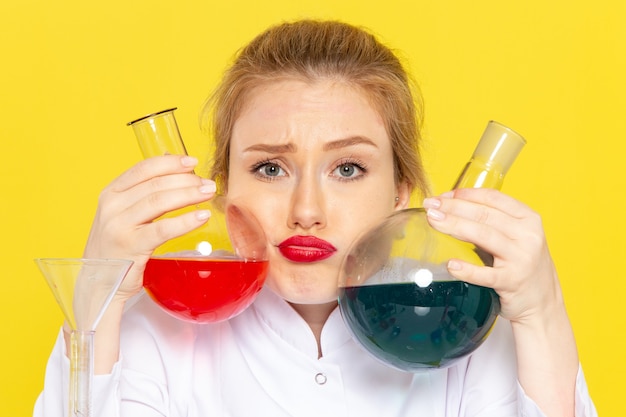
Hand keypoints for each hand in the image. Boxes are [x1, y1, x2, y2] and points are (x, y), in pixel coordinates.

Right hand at [83, 155, 215, 301]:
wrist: (100, 283)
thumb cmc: (118, 247)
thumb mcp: (123, 214)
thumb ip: (143, 193)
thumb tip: (174, 165)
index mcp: (111, 193)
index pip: (143, 169)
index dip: (170, 163)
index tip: (192, 162)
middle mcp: (112, 206)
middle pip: (156, 184)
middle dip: (186, 180)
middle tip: (207, 184)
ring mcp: (119, 226)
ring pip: (160, 201)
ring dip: (189, 195)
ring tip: (208, 194)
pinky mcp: (130, 246)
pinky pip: (163, 229)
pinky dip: (185, 221)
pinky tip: (201, 217)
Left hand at [422, 188, 562, 323]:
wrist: (543, 302)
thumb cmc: (520, 265)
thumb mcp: (513, 237)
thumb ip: (489, 223)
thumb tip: (447, 208)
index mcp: (527, 218)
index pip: (493, 198)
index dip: (464, 194)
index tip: (441, 195)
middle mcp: (528, 235)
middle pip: (484, 215)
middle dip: (453, 207)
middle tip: (429, 205)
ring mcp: (522, 259)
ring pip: (484, 236)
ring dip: (455, 226)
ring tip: (433, 221)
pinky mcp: (513, 282)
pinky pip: (487, 275)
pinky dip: (468, 270)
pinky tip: (450, 264)